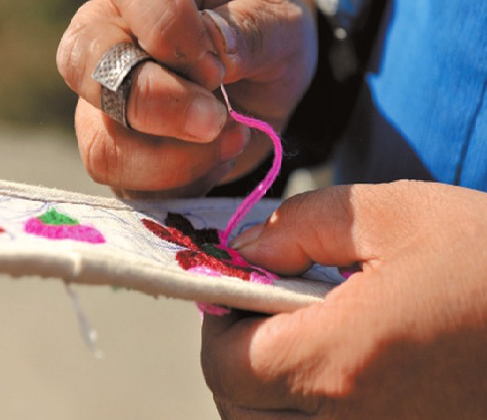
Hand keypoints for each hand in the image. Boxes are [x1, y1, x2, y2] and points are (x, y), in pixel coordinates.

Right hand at [57, 0, 316, 197]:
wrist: (266, 79)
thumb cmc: (267, 32)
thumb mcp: (280, 22)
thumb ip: (251, 32)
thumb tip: (215, 52)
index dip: (170, 29)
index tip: (218, 64)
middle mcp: (113, 34)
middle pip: (89, 67)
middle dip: (158, 105)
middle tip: (218, 119)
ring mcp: (108, 98)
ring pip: (102, 142)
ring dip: (175, 159)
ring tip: (231, 138)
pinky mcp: (121, 149)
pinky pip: (129, 183)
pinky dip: (182, 182)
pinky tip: (216, 156)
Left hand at [201, 180, 486, 417]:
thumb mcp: (395, 214)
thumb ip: (302, 226)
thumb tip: (246, 251)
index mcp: (340, 363)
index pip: (225, 364)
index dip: (220, 322)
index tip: (238, 290)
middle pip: (242, 407)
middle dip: (240, 357)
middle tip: (268, 312)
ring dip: (271, 389)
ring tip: (308, 336)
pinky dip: (314, 410)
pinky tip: (345, 371)